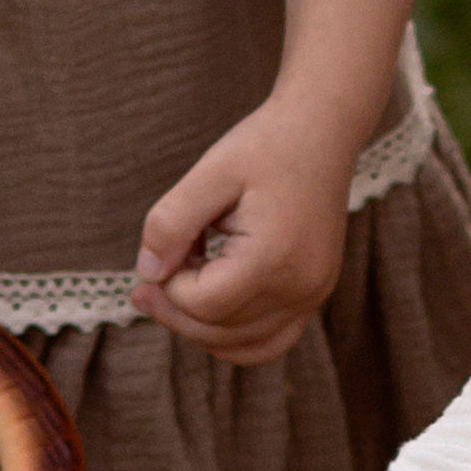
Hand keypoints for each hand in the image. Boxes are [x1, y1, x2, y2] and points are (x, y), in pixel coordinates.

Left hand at [131, 99, 355, 365]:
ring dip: (200, 322)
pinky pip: (269, 341)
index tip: (163, 247)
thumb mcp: (210, 172)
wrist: (322, 127)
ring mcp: (313, 295)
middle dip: (176, 306)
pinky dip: (233, 335)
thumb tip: (148, 275)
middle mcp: (301, 287)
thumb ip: (170, 223)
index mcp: (275, 256)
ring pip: (240, 343)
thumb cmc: (265, 144)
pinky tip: (209, 308)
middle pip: (218, 330)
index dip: (169, 284)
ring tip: (183, 278)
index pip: (202, 304)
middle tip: (152, 272)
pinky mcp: (315, 293)